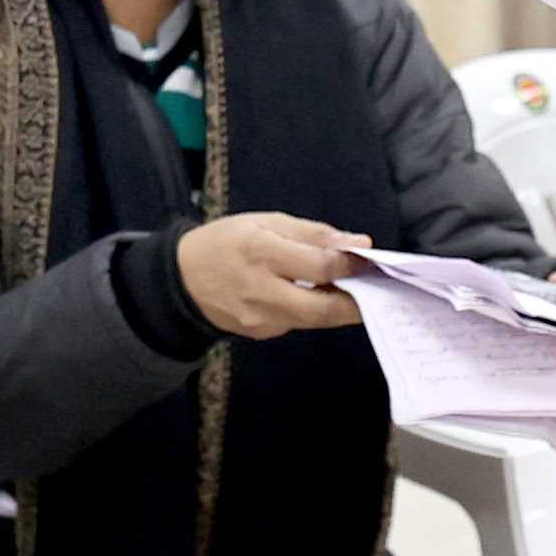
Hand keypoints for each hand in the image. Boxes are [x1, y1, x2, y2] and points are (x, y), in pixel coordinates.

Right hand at [177, 213, 372, 337]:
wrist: (180, 281)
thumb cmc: (226, 243)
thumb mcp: (266, 222)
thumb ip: (313, 234)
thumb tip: (356, 243)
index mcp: (261, 253)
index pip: (321, 266)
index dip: (351, 263)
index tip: (368, 256)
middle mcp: (261, 291)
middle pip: (325, 308)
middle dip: (357, 301)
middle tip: (375, 287)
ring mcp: (261, 319)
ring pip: (315, 319)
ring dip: (338, 306)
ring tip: (351, 288)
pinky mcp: (262, 333)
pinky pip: (298, 322)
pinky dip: (314, 310)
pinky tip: (318, 295)